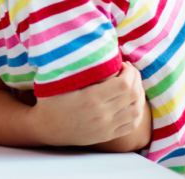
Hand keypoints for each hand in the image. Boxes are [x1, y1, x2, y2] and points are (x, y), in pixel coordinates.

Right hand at [30, 62, 146, 145]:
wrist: (45, 128)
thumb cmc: (50, 101)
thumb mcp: (56, 82)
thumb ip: (72, 68)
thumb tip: (87, 49)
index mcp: (90, 99)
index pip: (124, 84)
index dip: (129, 72)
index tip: (122, 64)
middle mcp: (101, 114)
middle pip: (133, 95)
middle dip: (136, 79)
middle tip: (129, 71)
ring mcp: (106, 127)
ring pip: (136, 110)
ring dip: (139, 95)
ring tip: (132, 85)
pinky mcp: (107, 135)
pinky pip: (132, 125)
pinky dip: (137, 112)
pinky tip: (132, 103)